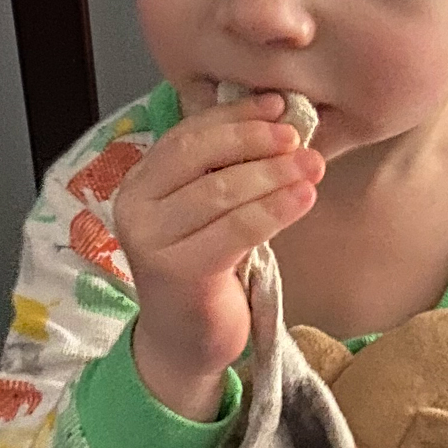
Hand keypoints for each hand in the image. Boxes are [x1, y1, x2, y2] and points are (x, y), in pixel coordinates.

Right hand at [111, 92, 324, 419]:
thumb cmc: (206, 268)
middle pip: (199, 155)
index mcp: (140, 181)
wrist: (187, 342)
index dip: (236, 115)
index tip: (279, 105)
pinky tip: (304, 198)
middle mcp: (135, 206)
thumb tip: (280, 117)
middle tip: (299, 137)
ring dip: (272, 174)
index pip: (188, 133)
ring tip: (313, 166)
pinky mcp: (177, 272)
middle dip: (255, 140)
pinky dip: (274, 209)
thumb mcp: (209, 211)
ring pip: (220, 191)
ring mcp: (151, 241)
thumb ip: (225, 170)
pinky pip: (235, 230)